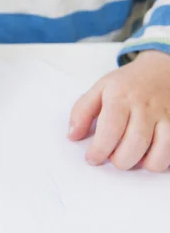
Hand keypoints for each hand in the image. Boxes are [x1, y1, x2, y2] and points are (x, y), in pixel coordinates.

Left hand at [68, 50, 169, 171]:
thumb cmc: (127, 84)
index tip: (92, 158)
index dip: (99, 150)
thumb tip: (72, 136)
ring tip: (131, 159)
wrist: (162, 69)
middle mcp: (145, 106)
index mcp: (120, 96)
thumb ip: (82, 111)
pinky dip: (160, 161)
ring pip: (159, 151)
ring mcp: (166, 115)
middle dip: (120, 160)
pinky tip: (149, 156)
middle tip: (112, 158)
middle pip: (135, 143)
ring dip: (142, 163)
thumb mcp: (99, 89)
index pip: (110, 129)